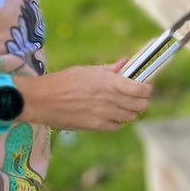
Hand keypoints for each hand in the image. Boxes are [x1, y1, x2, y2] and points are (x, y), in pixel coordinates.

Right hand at [31, 65, 151, 131]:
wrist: (42, 100)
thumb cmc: (63, 81)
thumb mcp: (87, 70)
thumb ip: (110, 69)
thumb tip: (125, 63)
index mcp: (110, 82)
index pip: (141, 89)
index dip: (147, 88)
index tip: (145, 85)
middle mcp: (110, 99)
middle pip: (141, 105)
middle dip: (142, 100)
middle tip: (136, 96)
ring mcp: (104, 114)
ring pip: (131, 116)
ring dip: (130, 111)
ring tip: (121, 104)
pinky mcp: (96, 126)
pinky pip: (117, 126)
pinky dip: (117, 121)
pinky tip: (109, 114)